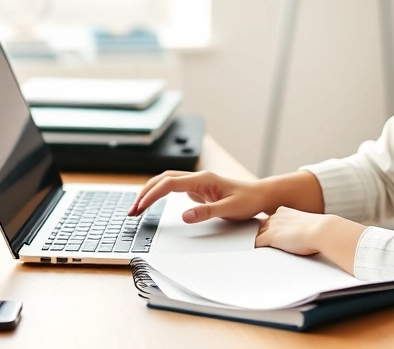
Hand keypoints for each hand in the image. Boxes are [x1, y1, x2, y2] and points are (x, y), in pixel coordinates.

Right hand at [128, 170, 270, 222]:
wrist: (260, 195)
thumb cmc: (248, 200)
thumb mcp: (229, 209)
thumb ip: (207, 212)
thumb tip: (185, 215)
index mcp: (203, 179)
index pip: (170, 183)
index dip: (153, 194)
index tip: (141, 206)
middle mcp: (198, 178)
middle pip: (163, 178)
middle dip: (145, 192)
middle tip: (132, 210)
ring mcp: (197, 183)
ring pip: (166, 181)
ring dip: (150, 192)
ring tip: (137, 207)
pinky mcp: (198, 190)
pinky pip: (173, 188)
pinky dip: (159, 194)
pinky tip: (152, 203)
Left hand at [254, 207, 325, 255]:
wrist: (322, 231)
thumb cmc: (320, 230)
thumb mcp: (306, 225)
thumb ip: (298, 228)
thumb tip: (299, 236)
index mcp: (284, 211)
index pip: (270, 221)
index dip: (271, 230)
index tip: (272, 238)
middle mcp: (276, 216)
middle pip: (261, 227)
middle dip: (262, 235)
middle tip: (261, 245)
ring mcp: (272, 226)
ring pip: (257, 234)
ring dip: (258, 242)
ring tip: (256, 251)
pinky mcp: (270, 236)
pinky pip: (255, 243)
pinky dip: (255, 249)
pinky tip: (257, 255)